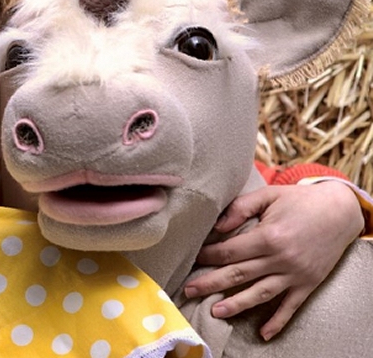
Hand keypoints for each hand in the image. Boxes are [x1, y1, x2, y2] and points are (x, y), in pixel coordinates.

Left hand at [184, 180, 363, 340]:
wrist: (340, 211)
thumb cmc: (299, 201)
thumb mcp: (268, 195)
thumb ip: (241, 208)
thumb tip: (217, 226)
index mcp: (268, 236)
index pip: (230, 252)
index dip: (209, 256)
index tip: (194, 258)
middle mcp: (280, 258)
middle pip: (238, 274)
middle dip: (211, 283)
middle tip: (189, 290)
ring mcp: (295, 274)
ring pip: (260, 294)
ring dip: (236, 304)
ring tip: (215, 312)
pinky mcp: (308, 283)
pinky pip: (291, 306)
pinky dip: (278, 321)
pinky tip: (264, 333)